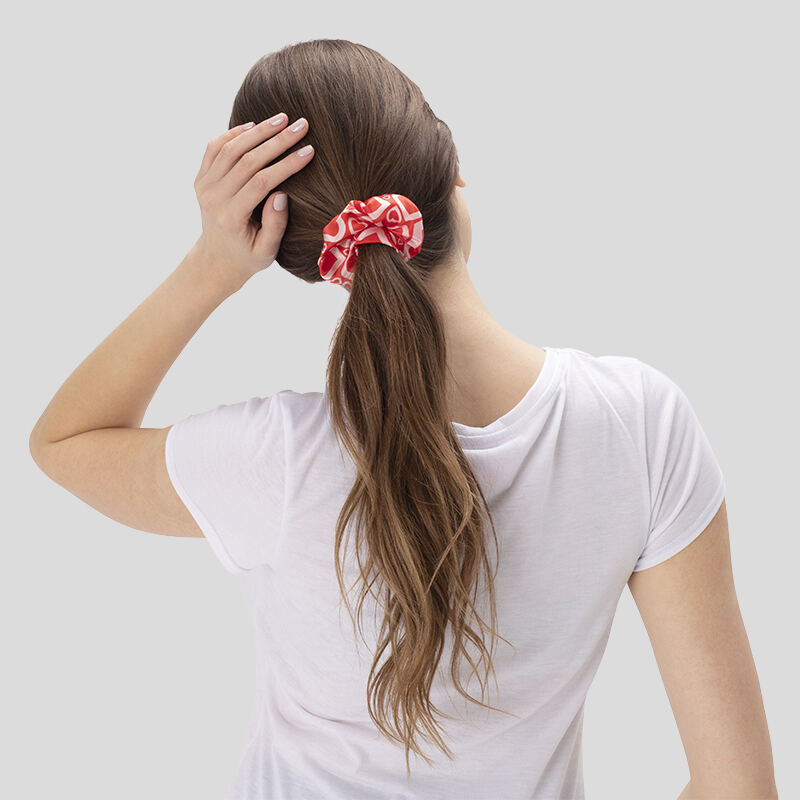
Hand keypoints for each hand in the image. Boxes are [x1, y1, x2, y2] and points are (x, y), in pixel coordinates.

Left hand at [191, 113, 314, 291]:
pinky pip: (214, 148)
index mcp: (231, 217)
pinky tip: (254, 126)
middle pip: (247, 160)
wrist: (217, 259)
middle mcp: (213, 198)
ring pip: (230, 148)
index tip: (309, 151)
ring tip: (282, 118)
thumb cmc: (248, 257)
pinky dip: (233, 133)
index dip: (286, 164)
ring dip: (258, 130)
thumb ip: (274, 226)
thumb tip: (281, 195)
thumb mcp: (267, 251)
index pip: (262, 182)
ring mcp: (204, 186)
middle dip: (277, 140)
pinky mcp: (201, 178)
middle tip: (301, 125)